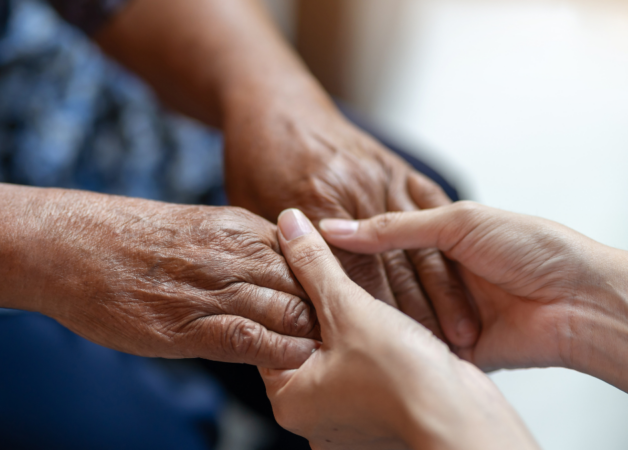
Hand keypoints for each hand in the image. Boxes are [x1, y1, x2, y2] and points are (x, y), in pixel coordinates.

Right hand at [34, 193, 319, 368]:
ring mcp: (212, 288)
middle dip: (331, 313)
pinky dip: (278, 353)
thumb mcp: (195, 227)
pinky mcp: (187, 325)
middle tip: (348, 338)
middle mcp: (234, 254)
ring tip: (330, 358)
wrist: (70, 244)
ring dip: (312, 337)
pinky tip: (291, 364)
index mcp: (239, 227)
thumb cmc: (128, 238)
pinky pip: (250, 339)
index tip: (339, 306)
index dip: (328, 284)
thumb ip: (237, 247)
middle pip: (308, 284)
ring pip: (289, 311)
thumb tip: (271, 274)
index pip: (308, 256)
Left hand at [223, 97, 478, 348]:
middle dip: (416, 317)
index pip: (350, 275)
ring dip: (445, 294)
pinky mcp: (398, 169)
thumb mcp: (252, 210)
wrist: (275, 102)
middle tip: (439, 360)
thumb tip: (288, 306)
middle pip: (390, 266)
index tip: (392, 359)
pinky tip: (463, 280)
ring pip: (418, 244)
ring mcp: (379, 176)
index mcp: (315, 203)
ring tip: (465, 337)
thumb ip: (277, 253)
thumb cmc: (257, 160)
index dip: (374, 321)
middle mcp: (353, 189)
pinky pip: (432, 213)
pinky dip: (447, 249)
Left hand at [260, 209, 536, 449]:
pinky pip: (367, 372)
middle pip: (307, 344)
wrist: (465, 421)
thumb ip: (315, 265)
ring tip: (363, 300)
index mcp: (289, 399)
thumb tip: (289, 225)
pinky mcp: (381, 417)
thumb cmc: (405, 380)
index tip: (302, 265)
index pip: (273, 333)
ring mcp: (348, 421)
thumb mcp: (349, 309)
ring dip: (351, 327)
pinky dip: (374, 349)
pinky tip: (387, 327)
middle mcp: (313, 417)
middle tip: (334, 279)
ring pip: (340, 356)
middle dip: (323, 311)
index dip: (288, 293)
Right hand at [319, 201, 627, 379]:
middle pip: (384, 279)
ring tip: (333, 311)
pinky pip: (415, 345)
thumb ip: (395, 227)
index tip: (312, 243)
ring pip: (395, 313)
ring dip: (374, 312)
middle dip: (355, 282)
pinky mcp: (453, 348)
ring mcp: (445, 312)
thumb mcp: (459, 222)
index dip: (348, 242)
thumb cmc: (535, 248)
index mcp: (442, 236)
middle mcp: (440, 274)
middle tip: (312, 283)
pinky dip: (396, 342)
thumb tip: (337, 228)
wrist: (579, 302)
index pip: (382, 238)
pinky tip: (367, 336)